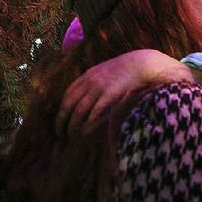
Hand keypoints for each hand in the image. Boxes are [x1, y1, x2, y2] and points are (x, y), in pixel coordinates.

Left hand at [56, 50, 193, 136]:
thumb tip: (84, 99)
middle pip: (69, 104)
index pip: (67, 95)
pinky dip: (88, 124)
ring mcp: (99, 88)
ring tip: (72, 137)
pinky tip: (85, 133)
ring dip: (73, 125)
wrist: (141, 64)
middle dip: (62, 121)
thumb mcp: (104, 72)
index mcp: (87, 75)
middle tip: (61, 134)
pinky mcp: (110, 95)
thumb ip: (93, 82)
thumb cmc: (124, 70)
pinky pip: (95, 112)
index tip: (59, 122)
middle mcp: (90, 81)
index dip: (61, 110)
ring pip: (79, 110)